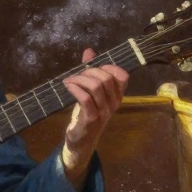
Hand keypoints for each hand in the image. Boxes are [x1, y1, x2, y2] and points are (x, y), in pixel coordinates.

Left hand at [60, 49, 128, 181]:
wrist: (81, 140)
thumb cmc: (86, 114)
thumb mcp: (90, 92)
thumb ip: (90, 72)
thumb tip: (89, 51)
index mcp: (117, 96)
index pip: (123, 76)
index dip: (109, 67)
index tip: (94, 66)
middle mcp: (114, 103)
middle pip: (106, 78)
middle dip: (89, 72)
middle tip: (76, 75)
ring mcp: (104, 112)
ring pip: (96, 86)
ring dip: (79, 79)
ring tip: (69, 80)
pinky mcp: (91, 119)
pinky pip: (85, 98)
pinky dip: (75, 88)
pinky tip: (68, 86)